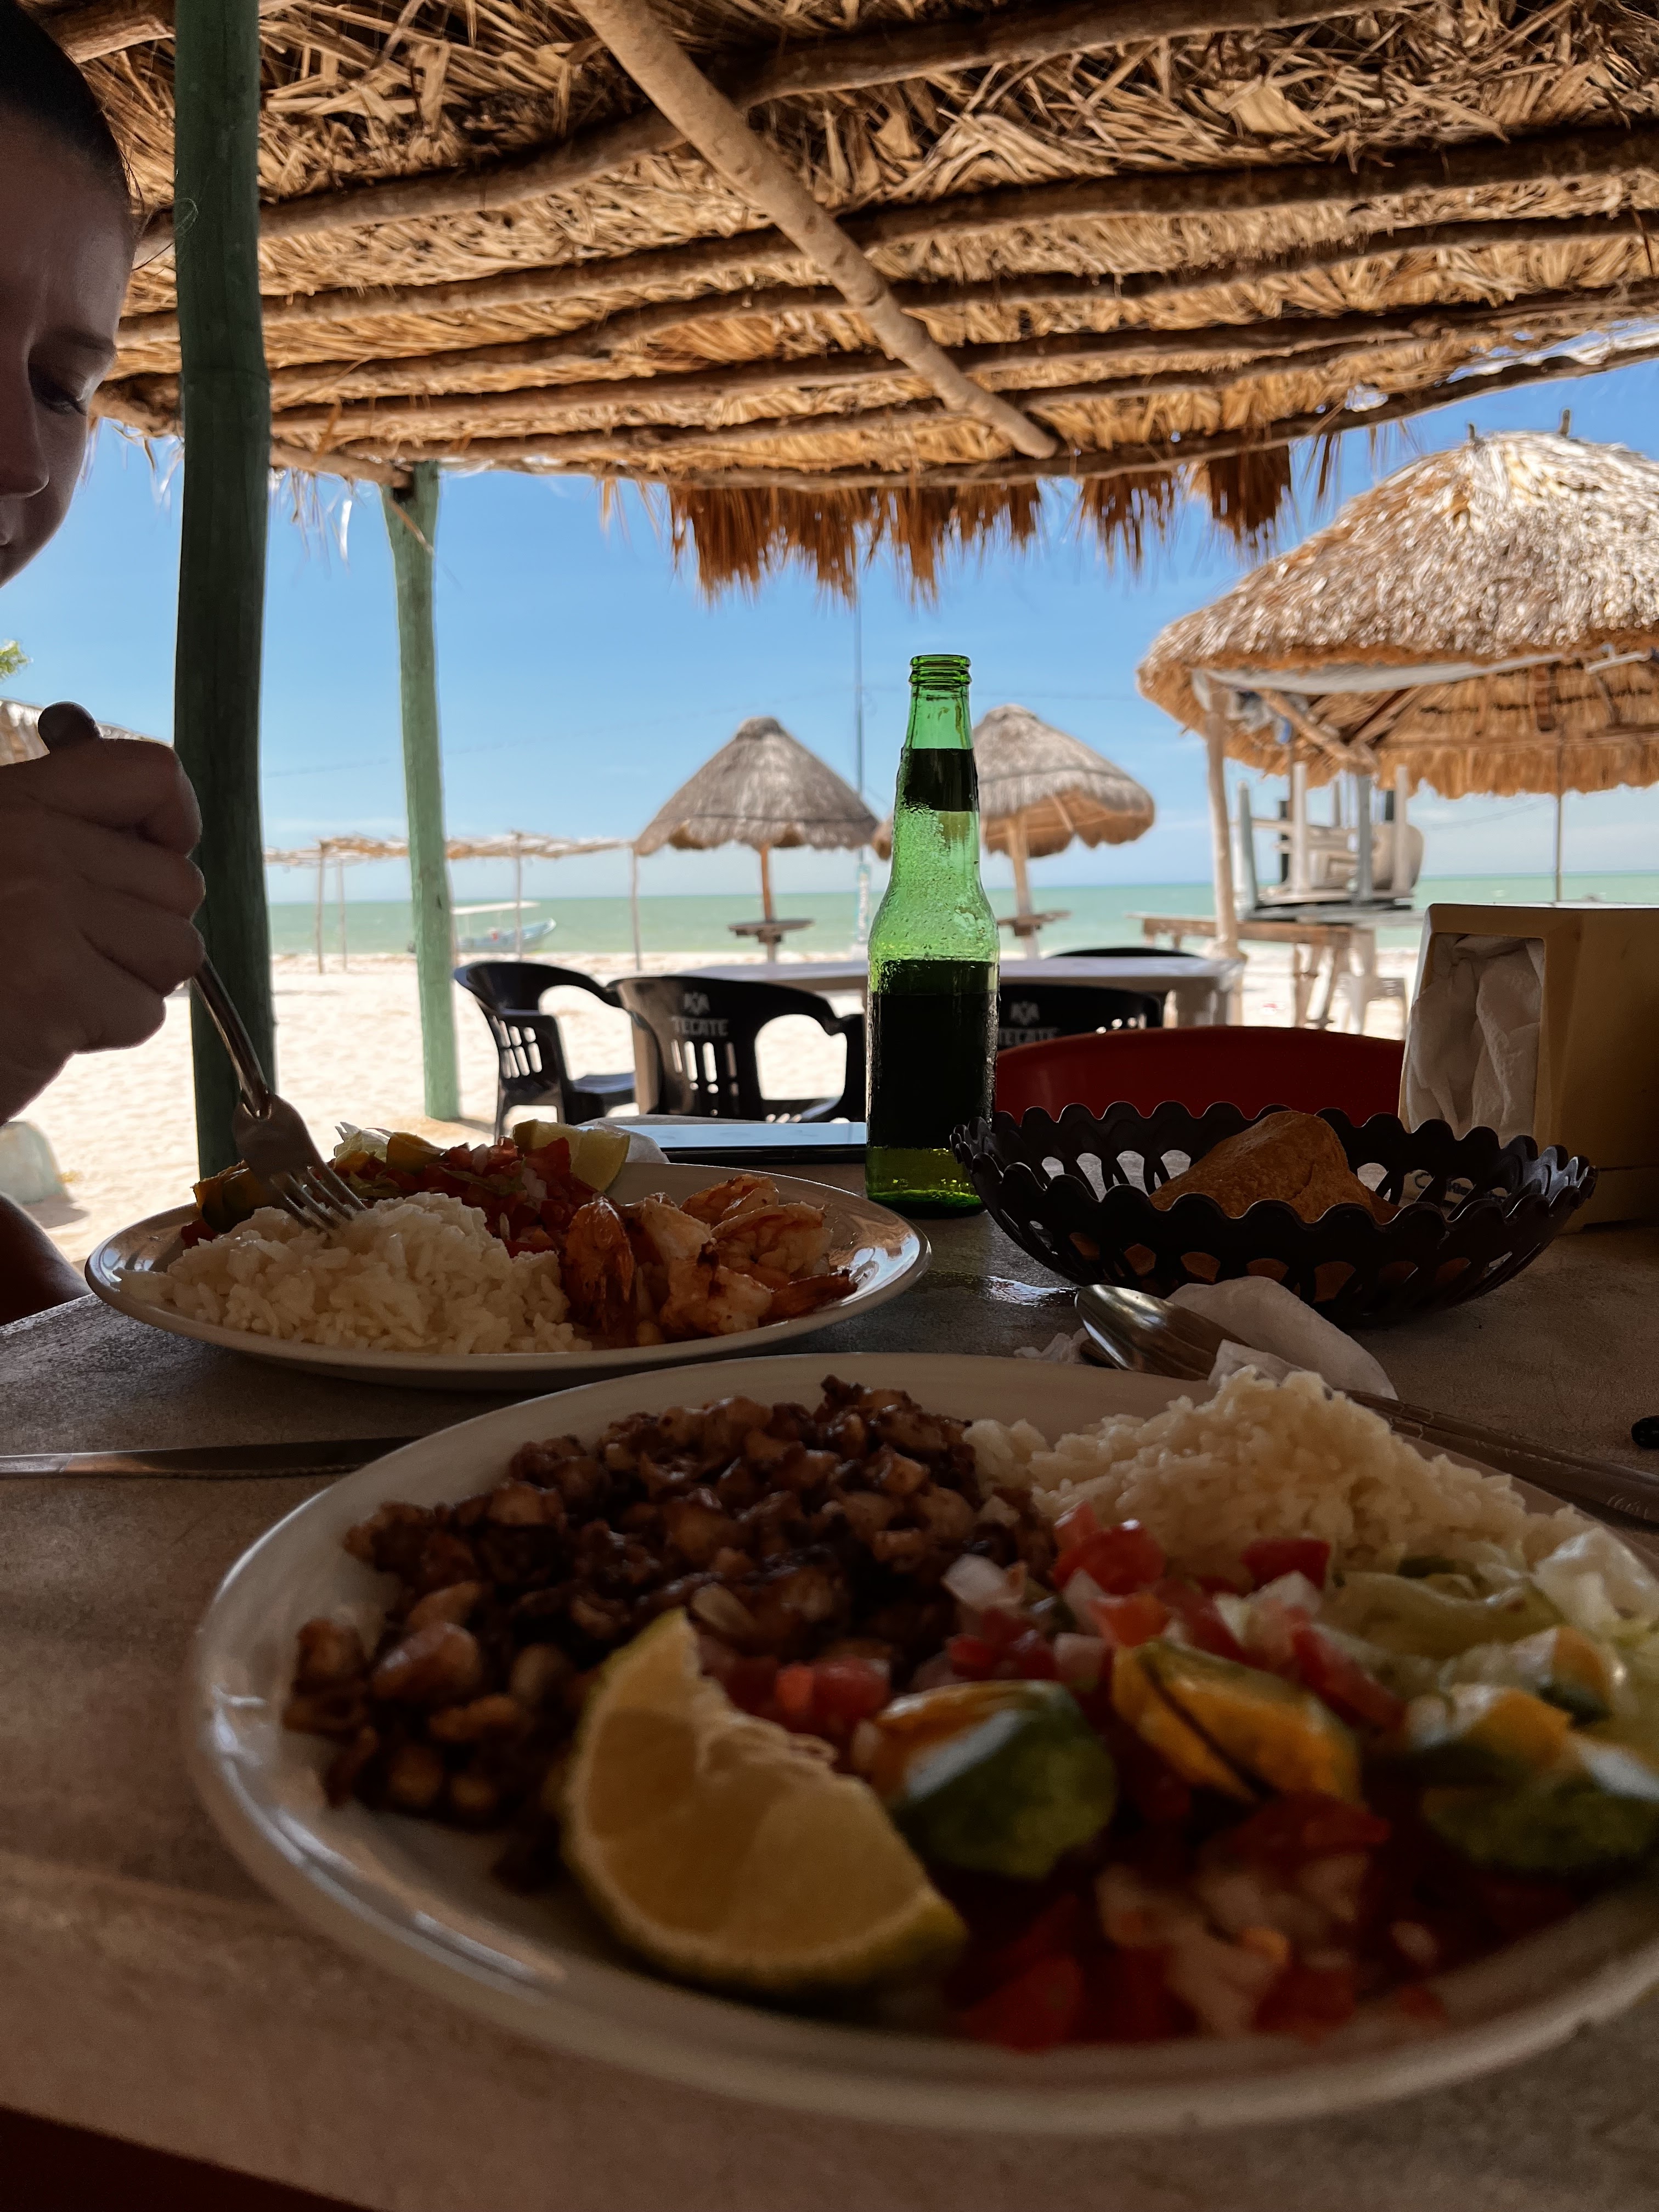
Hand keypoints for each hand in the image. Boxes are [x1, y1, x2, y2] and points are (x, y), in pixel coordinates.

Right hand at [0, 737, 203, 1122]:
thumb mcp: (3, 853)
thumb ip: (54, 816)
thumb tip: (118, 772)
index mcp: (12, 804)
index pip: (150, 774)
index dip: (176, 822)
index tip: (155, 854)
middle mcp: (29, 842)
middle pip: (179, 884)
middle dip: (144, 932)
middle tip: (75, 954)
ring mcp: (41, 910)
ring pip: (176, 950)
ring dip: (130, 982)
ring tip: (60, 988)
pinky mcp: (52, 986)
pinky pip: (146, 1010)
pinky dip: (107, 1029)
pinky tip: (47, 1026)